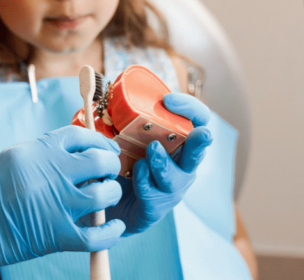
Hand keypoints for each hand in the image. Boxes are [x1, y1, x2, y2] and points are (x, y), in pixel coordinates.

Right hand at [0, 126, 125, 279]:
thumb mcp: (11, 159)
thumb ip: (43, 154)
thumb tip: (74, 152)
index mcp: (35, 150)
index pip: (81, 135)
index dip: (99, 141)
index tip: (106, 148)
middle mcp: (48, 172)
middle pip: (99, 161)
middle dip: (111, 166)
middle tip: (110, 172)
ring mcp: (54, 204)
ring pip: (104, 194)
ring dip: (111, 194)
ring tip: (108, 196)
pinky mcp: (55, 235)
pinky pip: (97, 235)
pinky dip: (111, 232)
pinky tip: (113, 227)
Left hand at [107, 93, 212, 234]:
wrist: (102, 202)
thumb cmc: (117, 161)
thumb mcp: (120, 135)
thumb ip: (119, 118)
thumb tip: (107, 95)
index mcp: (176, 142)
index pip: (197, 121)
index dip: (190, 108)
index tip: (168, 100)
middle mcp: (180, 165)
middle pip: (198, 152)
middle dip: (201, 142)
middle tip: (201, 134)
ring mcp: (170, 189)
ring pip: (175, 177)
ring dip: (163, 162)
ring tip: (152, 150)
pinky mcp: (154, 208)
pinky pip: (153, 194)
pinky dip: (143, 180)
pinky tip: (133, 173)